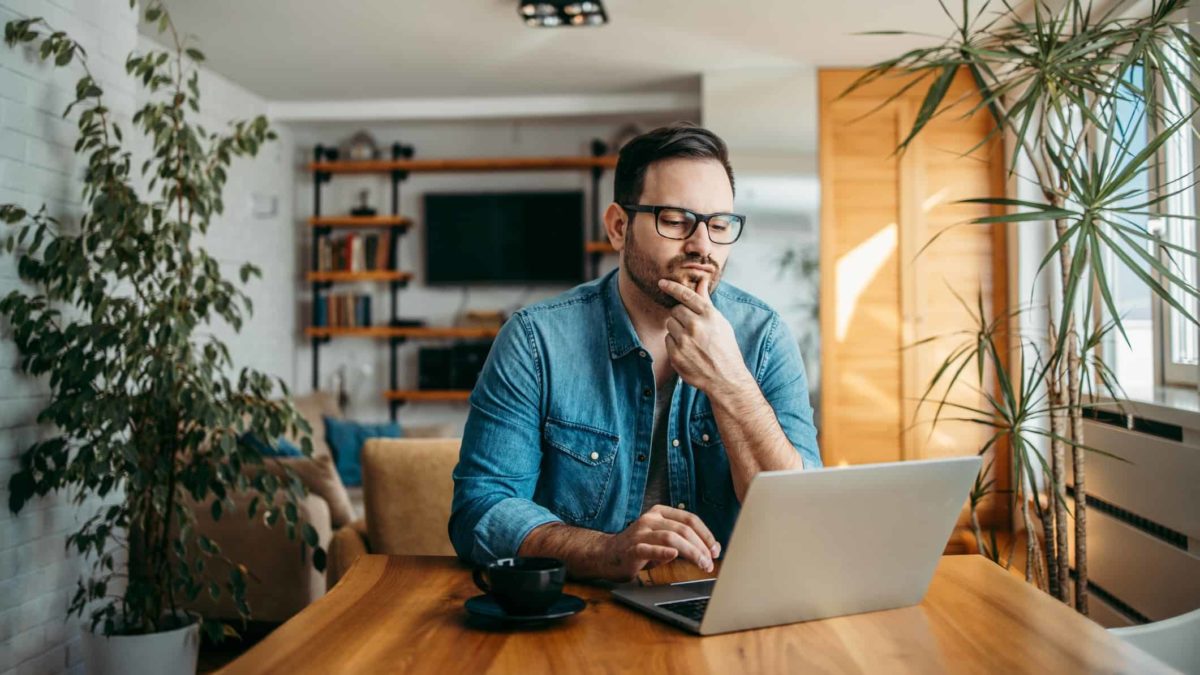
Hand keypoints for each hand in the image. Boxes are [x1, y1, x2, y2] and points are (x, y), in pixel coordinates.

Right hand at [600, 505, 721, 580]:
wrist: (607, 555)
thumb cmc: (639, 547)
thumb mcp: (662, 539)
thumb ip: (683, 541)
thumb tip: (710, 550)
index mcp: (660, 512)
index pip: (689, 519)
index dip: (706, 534)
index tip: (715, 549)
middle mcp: (650, 519)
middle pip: (683, 529)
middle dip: (701, 547)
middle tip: (710, 562)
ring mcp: (640, 533)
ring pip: (671, 538)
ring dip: (690, 552)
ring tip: (701, 564)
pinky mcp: (632, 548)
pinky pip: (649, 549)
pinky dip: (663, 552)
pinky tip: (674, 556)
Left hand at [658, 278, 752, 396]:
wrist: (725, 378)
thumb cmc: (725, 348)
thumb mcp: (720, 322)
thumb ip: (706, 302)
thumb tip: (701, 281)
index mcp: (709, 315)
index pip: (686, 295)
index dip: (672, 287)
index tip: (662, 283)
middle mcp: (696, 326)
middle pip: (676, 310)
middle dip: (681, 316)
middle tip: (692, 327)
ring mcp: (684, 341)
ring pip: (670, 324)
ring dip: (677, 330)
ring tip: (691, 340)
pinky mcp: (675, 354)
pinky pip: (667, 340)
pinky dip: (674, 343)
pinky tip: (687, 351)